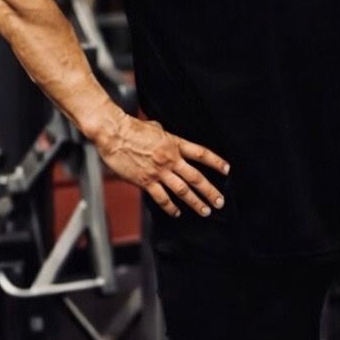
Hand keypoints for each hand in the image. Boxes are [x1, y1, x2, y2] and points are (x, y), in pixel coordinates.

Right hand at [96, 113, 229, 217]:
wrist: (113, 133)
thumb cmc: (130, 128)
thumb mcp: (155, 127)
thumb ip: (165, 136)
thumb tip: (168, 139)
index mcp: (174, 143)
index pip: (201, 154)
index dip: (216, 162)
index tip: (226, 170)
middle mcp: (170, 159)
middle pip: (196, 177)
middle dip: (210, 191)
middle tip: (219, 201)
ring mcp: (159, 171)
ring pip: (183, 190)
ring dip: (196, 202)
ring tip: (204, 211)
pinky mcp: (146, 181)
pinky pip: (162, 198)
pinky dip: (171, 207)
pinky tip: (176, 212)